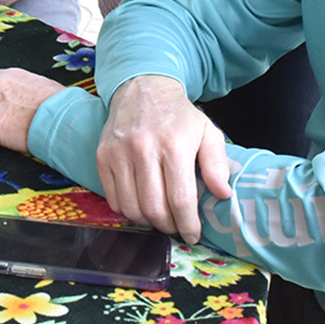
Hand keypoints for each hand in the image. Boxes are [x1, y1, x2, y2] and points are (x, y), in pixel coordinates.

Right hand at [95, 75, 234, 240]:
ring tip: (158, 216)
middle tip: (175, 226)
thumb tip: (222, 195)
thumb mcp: (208, 132)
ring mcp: (119, 153)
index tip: (192, 235)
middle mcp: (143, 148)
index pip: (180, 199)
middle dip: (167, 226)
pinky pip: (112, 198)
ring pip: (130, 207)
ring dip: (146, 221)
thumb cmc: (179, 116)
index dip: (188, 224)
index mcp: (174, 144)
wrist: (143, 88)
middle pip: (153, 208)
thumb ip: (217, 164)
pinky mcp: (102, 156)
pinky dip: (126, 210)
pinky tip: (139, 204)